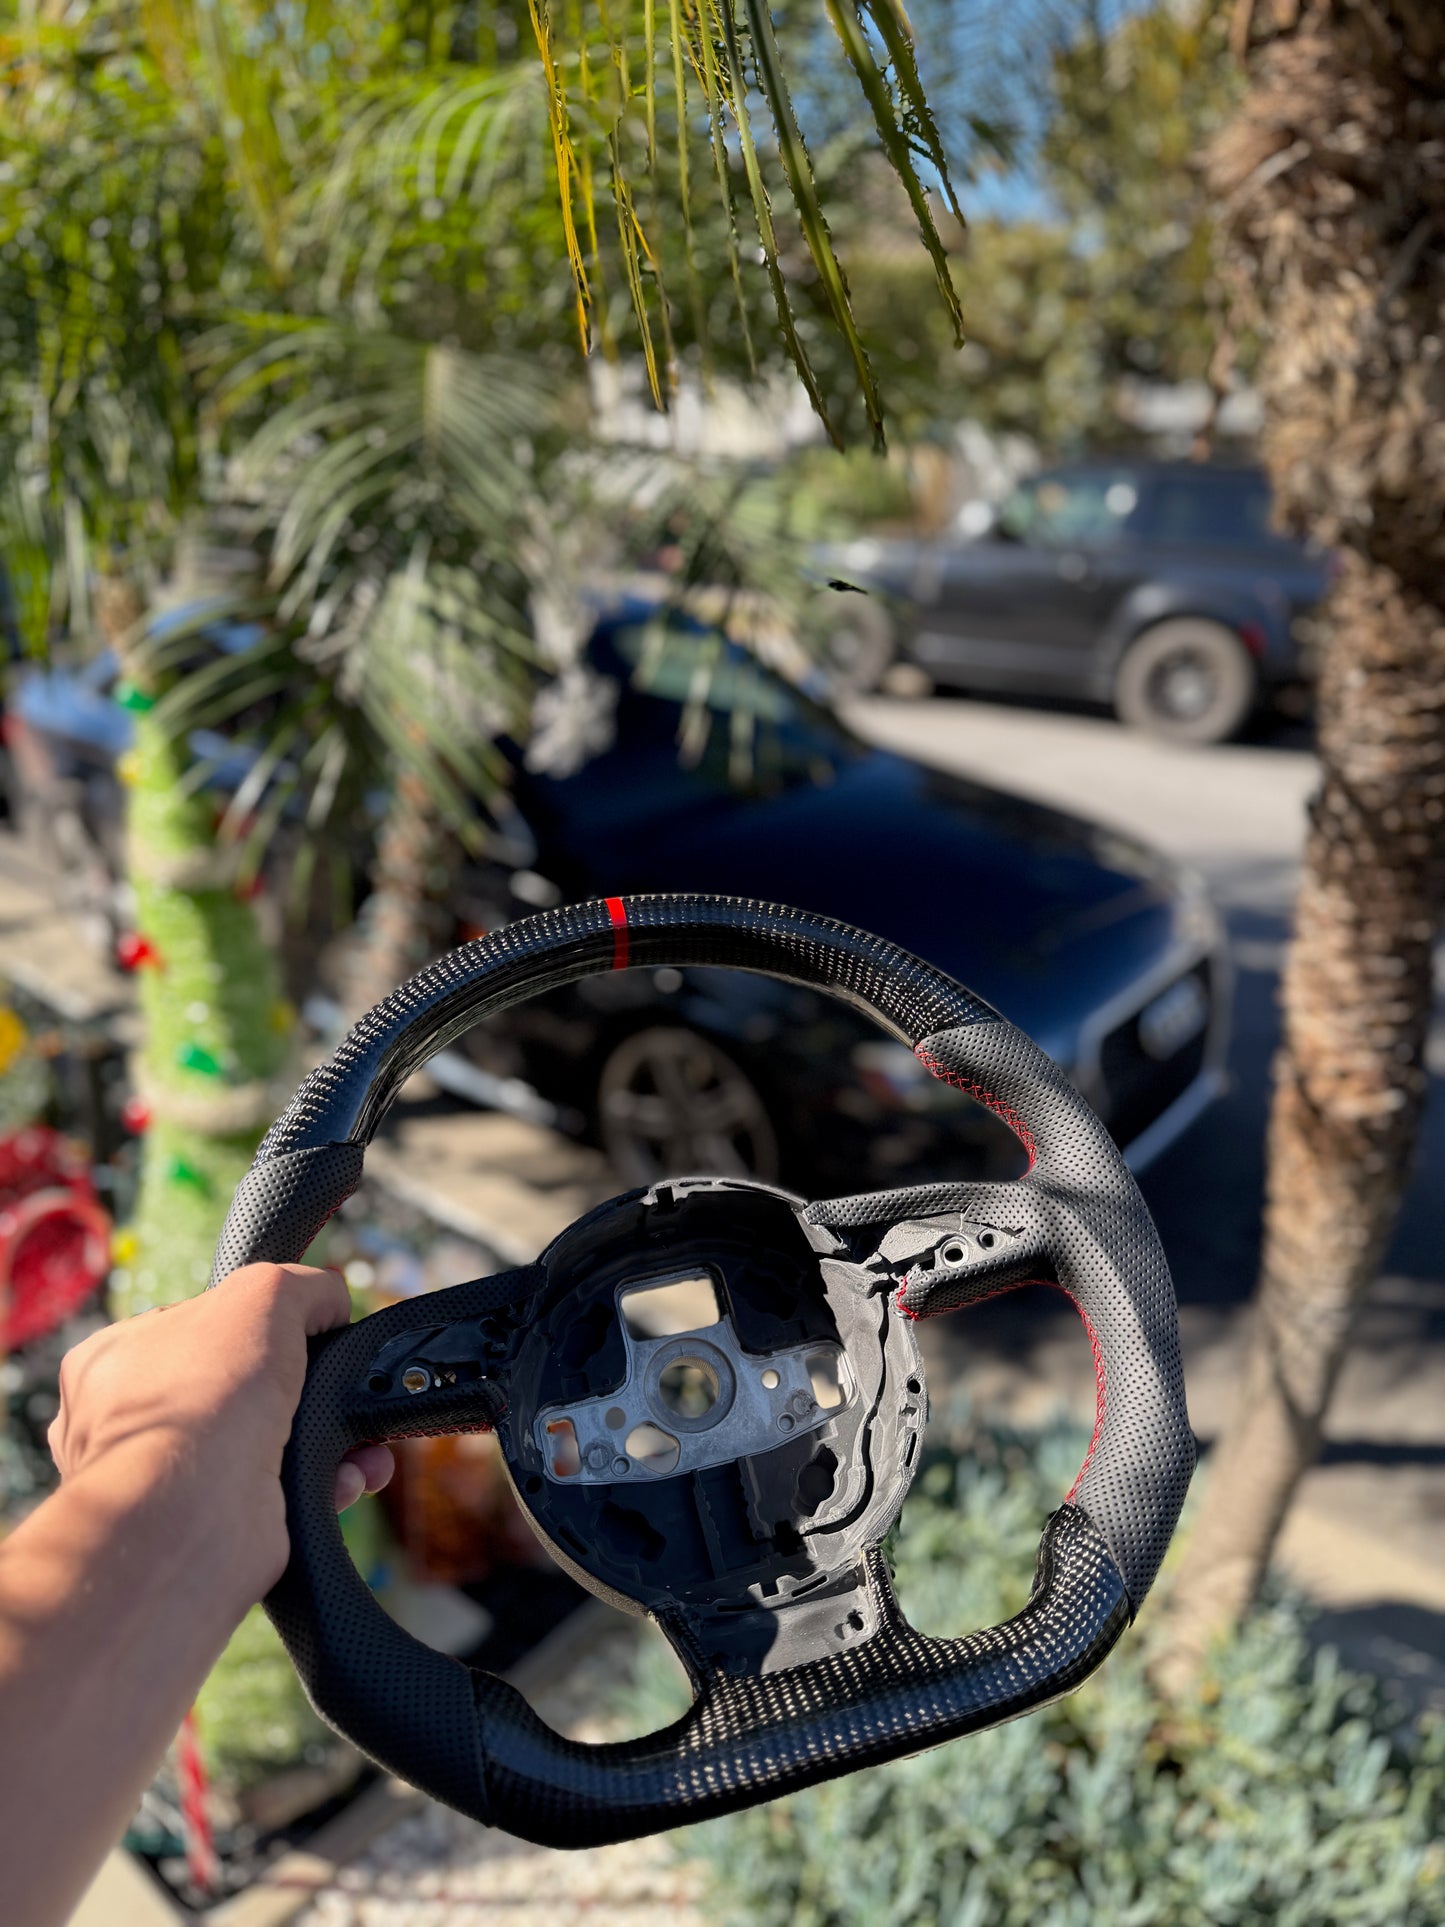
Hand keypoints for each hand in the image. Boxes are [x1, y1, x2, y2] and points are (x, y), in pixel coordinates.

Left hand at [48, 1264, 393, 1599]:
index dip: (260, 1325)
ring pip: (275, 1442)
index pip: (203, 1323)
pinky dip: (327, 1483)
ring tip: (362, 1447)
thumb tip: (329, 1303)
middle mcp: (137, 1419)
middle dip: (311, 1391)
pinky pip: (286, 1492)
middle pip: (248, 1387)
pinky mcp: (214, 1523)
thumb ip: (300, 1285)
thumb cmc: (203, 1396)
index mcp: (120, 1355)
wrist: (193, 1514)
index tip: (304, 1336)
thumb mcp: (262, 1292)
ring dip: (332, 1439)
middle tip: (345, 1392)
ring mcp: (173, 1477)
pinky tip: (343, 1479)